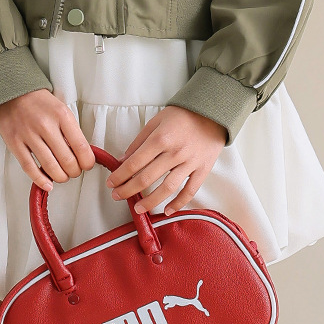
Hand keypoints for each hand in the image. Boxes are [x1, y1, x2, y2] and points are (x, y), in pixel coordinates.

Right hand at [0, 89, 94, 190]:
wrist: (12, 91)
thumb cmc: (39, 102)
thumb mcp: (61, 108)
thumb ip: (70, 129)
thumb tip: (81, 153)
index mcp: (61, 115)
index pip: (81, 146)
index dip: (87, 162)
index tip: (87, 165)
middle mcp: (45, 125)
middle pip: (67, 160)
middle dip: (74, 171)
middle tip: (74, 171)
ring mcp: (28, 135)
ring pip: (50, 167)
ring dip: (60, 177)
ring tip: (62, 176)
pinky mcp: (15, 143)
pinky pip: (29, 168)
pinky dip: (41, 180)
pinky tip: (48, 184)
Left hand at [105, 107, 225, 216]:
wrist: (212, 112)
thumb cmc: (182, 116)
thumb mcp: (156, 121)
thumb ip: (139, 141)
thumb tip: (122, 160)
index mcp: (161, 139)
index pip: (134, 163)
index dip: (120, 176)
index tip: (111, 183)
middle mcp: (174, 152)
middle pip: (147, 178)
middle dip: (128, 190)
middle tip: (117, 196)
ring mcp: (190, 162)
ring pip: (167, 188)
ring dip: (150, 201)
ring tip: (138, 209)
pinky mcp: (202, 169)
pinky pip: (190, 191)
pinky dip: (178, 203)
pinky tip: (167, 211)